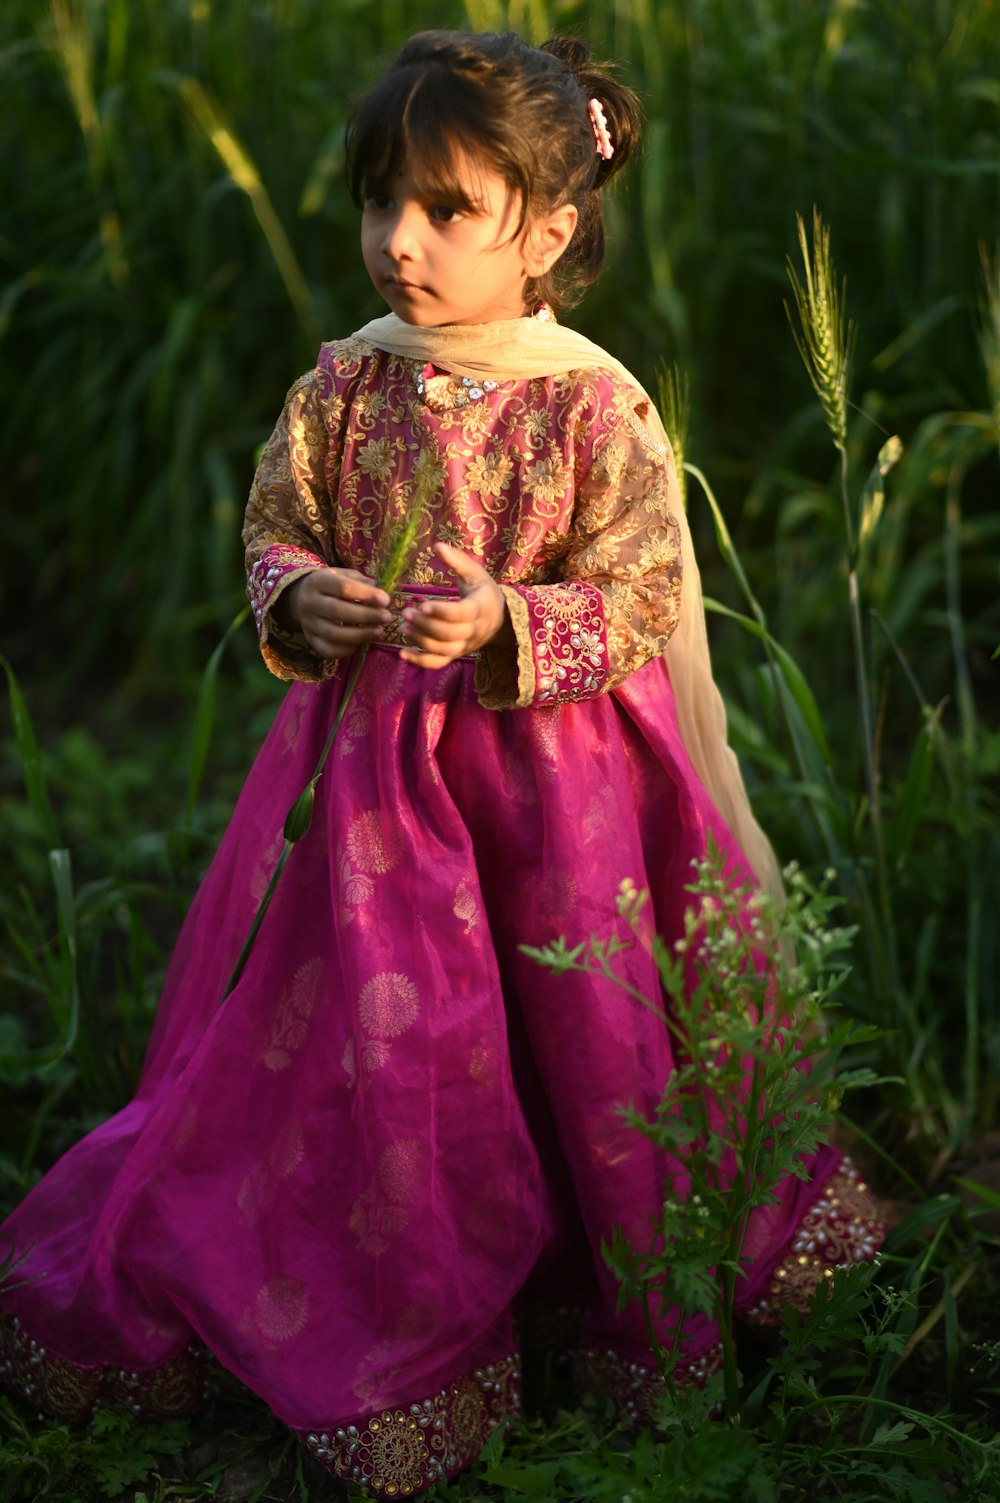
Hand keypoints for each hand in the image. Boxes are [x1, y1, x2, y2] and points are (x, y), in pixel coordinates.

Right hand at [284, 567, 390, 660]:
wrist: (305, 599)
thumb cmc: (333, 586)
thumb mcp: (346, 577)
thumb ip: (364, 584)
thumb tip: (384, 598)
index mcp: (318, 581)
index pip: (343, 587)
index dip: (366, 594)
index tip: (386, 600)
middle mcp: (309, 602)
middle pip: (337, 611)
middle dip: (366, 616)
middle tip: (387, 617)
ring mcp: (308, 623)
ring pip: (334, 634)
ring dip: (361, 634)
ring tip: (379, 631)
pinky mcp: (311, 641)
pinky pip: (329, 650)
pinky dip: (349, 649)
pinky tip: (363, 642)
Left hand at [400, 542, 512, 668]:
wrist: (500, 618)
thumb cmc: (483, 590)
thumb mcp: (475, 572)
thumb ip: (456, 560)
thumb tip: (436, 546)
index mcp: (481, 607)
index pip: (462, 613)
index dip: (443, 611)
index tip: (423, 604)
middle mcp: (474, 630)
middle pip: (449, 634)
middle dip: (426, 625)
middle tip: (406, 613)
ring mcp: (465, 645)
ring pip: (443, 650)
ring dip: (421, 641)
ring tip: (404, 627)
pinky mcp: (456, 653)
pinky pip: (438, 663)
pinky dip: (420, 662)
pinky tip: (402, 654)